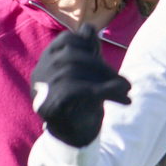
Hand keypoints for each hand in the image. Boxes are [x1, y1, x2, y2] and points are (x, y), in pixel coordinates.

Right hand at [30, 26, 130, 146]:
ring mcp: (41, 91)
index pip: (66, 40)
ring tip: (126, 89)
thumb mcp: (88, 73)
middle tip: (126, 81)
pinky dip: (105, 90)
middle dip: (102, 66)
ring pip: (75, 72)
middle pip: (72, 57)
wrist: (74, 137)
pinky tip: (122, 93)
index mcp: (46, 63)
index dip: (88, 44)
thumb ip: (88, 51)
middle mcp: (39, 75)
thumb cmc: (81, 102)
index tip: (105, 58)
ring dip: (107, 79)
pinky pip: (80, 90)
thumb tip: (88, 27)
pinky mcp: (51, 106)